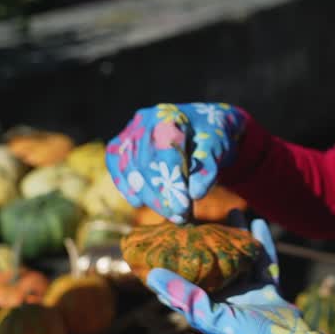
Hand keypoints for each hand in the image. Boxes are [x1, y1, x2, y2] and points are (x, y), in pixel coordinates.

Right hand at [105, 102, 245, 221]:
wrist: (200, 123)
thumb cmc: (211, 134)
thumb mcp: (217, 146)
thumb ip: (207, 167)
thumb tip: (195, 193)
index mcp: (169, 116)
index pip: (165, 154)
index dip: (172, 183)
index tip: (183, 208)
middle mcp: (145, 120)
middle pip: (144, 163)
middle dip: (159, 195)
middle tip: (177, 217)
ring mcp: (131, 130)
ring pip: (129, 168)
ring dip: (146, 196)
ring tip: (167, 214)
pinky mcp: (122, 142)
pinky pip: (116, 165)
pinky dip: (126, 186)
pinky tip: (139, 202)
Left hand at [146, 217, 329, 333]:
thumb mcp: (216, 319)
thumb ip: (188, 298)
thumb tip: (154, 276)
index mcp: (208, 308)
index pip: (184, 283)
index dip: (172, 264)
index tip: (162, 239)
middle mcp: (225, 299)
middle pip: (213, 264)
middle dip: (208, 241)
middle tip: (201, 216)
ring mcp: (248, 292)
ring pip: (239, 258)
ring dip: (236, 236)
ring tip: (232, 210)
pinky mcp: (268, 289)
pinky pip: (264, 261)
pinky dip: (261, 243)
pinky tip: (257, 223)